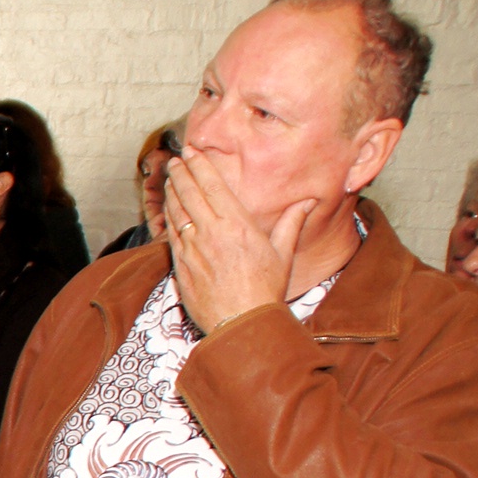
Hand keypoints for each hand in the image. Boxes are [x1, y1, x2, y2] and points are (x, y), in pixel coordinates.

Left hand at [163, 151, 314, 332]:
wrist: (241, 324)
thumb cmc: (265, 290)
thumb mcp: (284, 253)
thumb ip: (292, 223)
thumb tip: (309, 201)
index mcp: (238, 226)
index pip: (213, 187)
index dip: (200, 167)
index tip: (191, 153)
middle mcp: (212, 233)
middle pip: (191, 194)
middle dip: (182, 174)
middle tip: (176, 160)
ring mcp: (193, 249)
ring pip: (177, 213)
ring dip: (172, 192)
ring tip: (170, 178)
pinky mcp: (181, 266)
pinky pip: (171, 234)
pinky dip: (168, 217)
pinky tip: (168, 209)